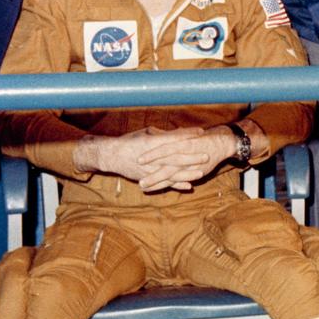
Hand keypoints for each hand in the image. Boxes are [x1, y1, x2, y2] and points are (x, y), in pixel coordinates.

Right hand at [75, 126, 219, 191]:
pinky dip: (177, 185)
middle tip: (207, 154)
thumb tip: (178, 132)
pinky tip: (188, 186)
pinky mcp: (148, 178)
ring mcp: (151, 169)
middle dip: (192, 156)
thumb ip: (162, 134)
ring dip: (187, 173)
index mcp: (152, 142)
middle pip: (175, 157)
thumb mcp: (146, 133)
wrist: (111, 156)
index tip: (201, 132)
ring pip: (172, 172)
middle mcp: (153, 157)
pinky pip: (164, 183)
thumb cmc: (130, 141)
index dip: (187, 135)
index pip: (173, 138)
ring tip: (202, 173)